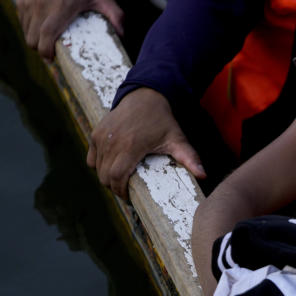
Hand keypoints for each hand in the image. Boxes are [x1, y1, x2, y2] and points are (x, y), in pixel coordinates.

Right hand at [19, 0, 124, 59]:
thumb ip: (115, 15)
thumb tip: (124, 35)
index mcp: (61, 6)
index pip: (47, 34)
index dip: (46, 50)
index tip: (52, 58)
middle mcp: (42, 4)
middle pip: (33, 38)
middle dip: (40, 50)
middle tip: (51, 54)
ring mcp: (29, 1)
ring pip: (26, 31)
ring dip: (34, 40)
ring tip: (46, 43)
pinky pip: (22, 21)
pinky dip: (29, 28)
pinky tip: (40, 29)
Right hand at [87, 87, 205, 196]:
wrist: (145, 96)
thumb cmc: (162, 120)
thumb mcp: (177, 139)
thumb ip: (190, 158)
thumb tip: (204, 175)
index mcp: (130, 146)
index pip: (117, 178)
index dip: (121, 192)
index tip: (130, 199)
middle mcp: (112, 142)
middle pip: (105, 177)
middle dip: (115, 188)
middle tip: (126, 192)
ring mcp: (101, 137)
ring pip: (97, 169)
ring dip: (107, 178)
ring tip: (121, 182)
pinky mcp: (96, 134)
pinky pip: (91, 158)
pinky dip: (99, 166)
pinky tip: (112, 167)